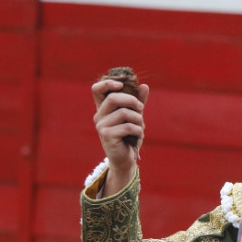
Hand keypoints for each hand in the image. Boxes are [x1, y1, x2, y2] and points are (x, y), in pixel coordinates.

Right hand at [91, 78, 149, 195]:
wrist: (125, 158)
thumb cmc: (129, 136)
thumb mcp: (134, 116)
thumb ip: (138, 102)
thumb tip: (144, 86)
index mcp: (103, 108)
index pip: (97, 89)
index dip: (108, 83)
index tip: (121, 85)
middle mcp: (99, 116)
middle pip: (113, 98)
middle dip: (132, 100)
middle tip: (141, 108)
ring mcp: (101, 126)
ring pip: (124, 113)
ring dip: (138, 119)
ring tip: (141, 126)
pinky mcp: (107, 136)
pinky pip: (128, 127)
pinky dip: (139, 130)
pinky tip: (139, 135)